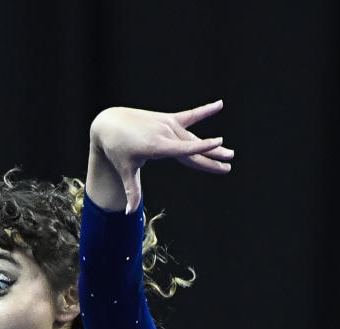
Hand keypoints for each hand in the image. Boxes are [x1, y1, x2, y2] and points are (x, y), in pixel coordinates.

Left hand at [89, 103, 233, 213]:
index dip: (201, 147)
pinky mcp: (167, 119)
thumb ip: (132, 191)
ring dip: (211, 146)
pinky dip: (205, 111)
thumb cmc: (116, 150)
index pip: (183, 149)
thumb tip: (128, 214)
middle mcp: (165, 133)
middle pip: (193, 147)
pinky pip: (190, 116)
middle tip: (229, 162)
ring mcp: (167, 124)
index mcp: (157, 146)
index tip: (218, 143)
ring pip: (193, 138)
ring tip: (229, 152)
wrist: (109, 123)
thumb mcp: (125, 170)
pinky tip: (220, 104)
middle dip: (212, 156)